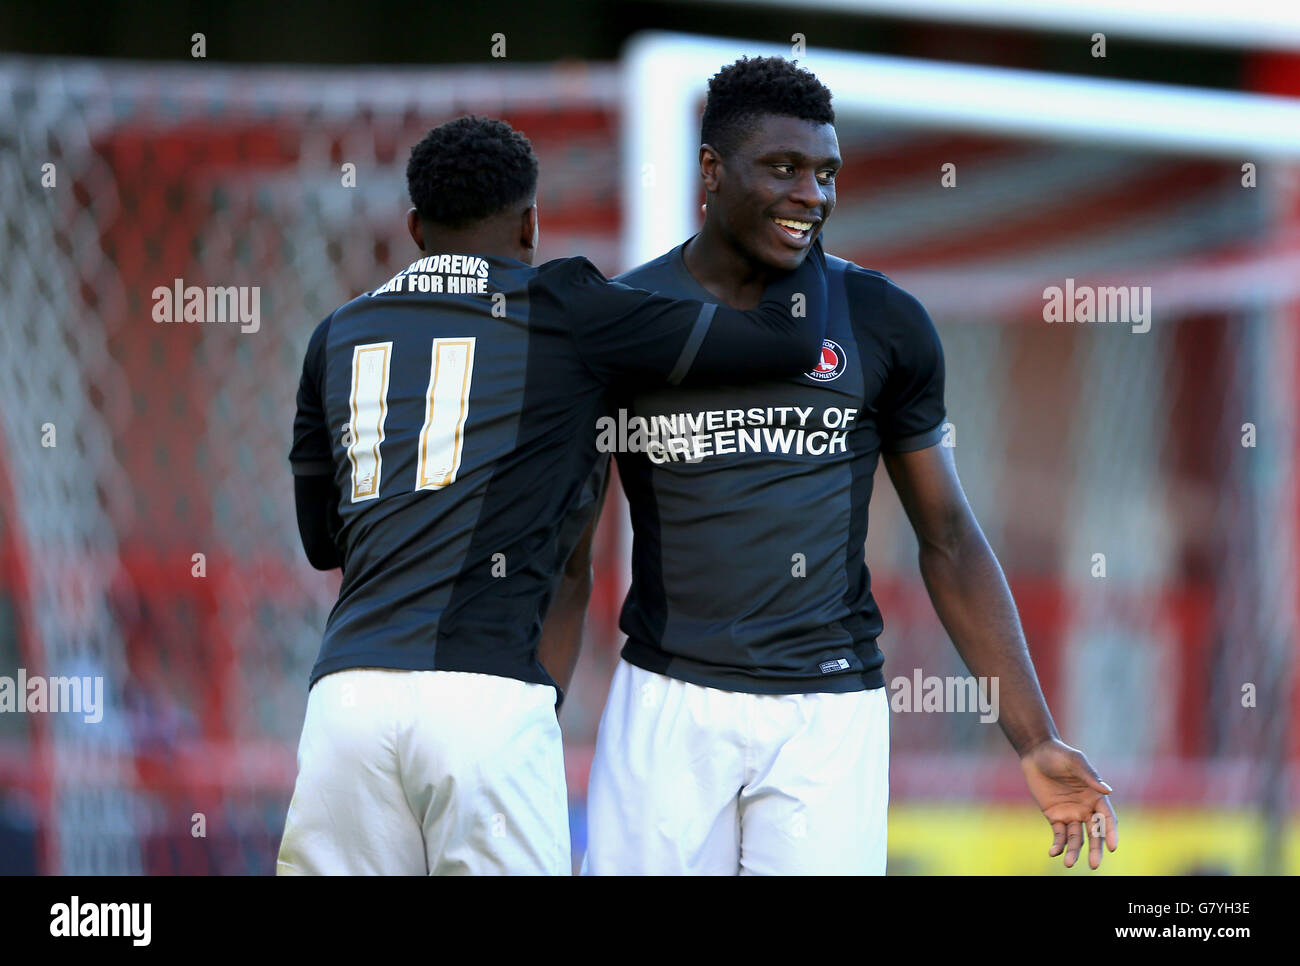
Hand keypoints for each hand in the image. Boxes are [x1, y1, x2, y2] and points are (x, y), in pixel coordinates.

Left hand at [1019, 738, 1118, 869]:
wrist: (1036, 753)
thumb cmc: (1059, 755)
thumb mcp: (1075, 762)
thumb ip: (1090, 776)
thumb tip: (1108, 791)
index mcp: (1096, 797)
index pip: (1107, 819)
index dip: (1111, 833)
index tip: (1112, 847)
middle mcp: (1086, 809)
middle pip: (1094, 834)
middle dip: (1095, 850)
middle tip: (1093, 865)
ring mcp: (1071, 814)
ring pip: (1076, 838)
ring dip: (1074, 851)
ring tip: (1068, 863)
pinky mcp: (1055, 816)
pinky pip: (1059, 834)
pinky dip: (1057, 844)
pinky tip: (1053, 852)